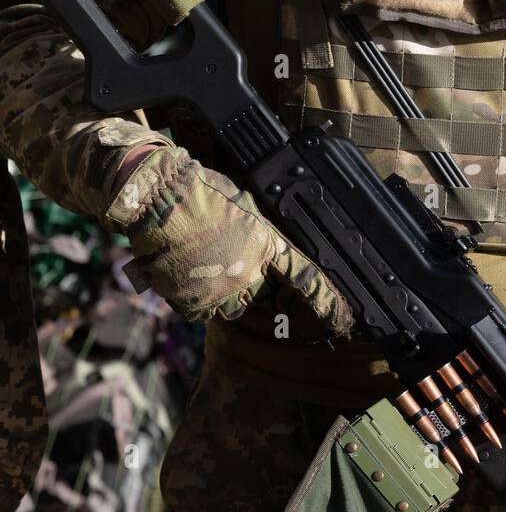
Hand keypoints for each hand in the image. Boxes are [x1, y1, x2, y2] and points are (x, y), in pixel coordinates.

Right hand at [102, 145, 352, 332]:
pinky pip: (203, 310)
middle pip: (262, 292)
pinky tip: (188, 271)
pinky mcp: (192, 302)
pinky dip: (197, 297)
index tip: (342, 320)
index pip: (306, 277)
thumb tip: (265, 248)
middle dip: (251, 281)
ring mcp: (219, 290)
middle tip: (228, 257)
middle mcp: (248, 273)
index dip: (328, 302)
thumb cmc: (201, 191)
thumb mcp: (245, 205)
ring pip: (233, 304)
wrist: (158, 197)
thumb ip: (260, 234)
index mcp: (266, 245)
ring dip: (224, 290)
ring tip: (205, 261)